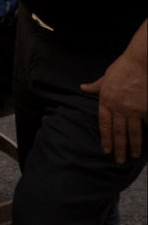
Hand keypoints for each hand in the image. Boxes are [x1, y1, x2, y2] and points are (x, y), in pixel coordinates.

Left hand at [81, 48, 146, 163]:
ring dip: (133, 146)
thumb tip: (83, 87)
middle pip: (118, 133)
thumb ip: (95, 87)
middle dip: (119, 149)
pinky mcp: (146, 110)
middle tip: (119, 161)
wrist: (139, 63)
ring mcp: (133, 110)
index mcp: (106, 101)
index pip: (104, 125)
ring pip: (133, 133)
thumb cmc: (122, 68)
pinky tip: (146, 144)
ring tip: (133, 155)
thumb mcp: (105, 78)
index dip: (106, 139)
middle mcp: (119, 108)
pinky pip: (146, 125)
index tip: (106, 150)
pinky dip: (146, 135)